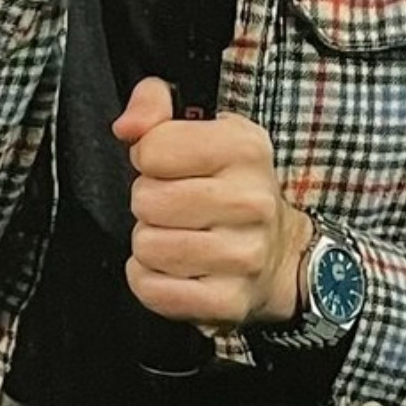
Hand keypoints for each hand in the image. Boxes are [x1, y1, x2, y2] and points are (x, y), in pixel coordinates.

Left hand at [113, 77, 311, 328]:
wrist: (279, 252)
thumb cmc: (230, 184)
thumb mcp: (202, 127)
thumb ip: (154, 104)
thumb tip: (126, 126)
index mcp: (245, 148)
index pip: (153, 148)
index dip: (149, 157)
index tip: (169, 166)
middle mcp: (251, 201)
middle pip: (146, 200)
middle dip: (149, 202)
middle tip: (174, 205)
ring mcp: (243, 255)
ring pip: (146, 247)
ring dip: (150, 242)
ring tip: (178, 235)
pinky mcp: (229, 301)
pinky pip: (153, 290)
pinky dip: (150, 281)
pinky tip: (174, 269)